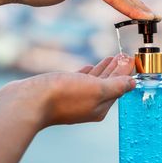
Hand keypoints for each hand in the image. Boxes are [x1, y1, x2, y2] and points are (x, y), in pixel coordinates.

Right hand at [0, 54, 134, 128]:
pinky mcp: (61, 91)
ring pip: (94, 81)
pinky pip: (79, 80)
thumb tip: (133, 83)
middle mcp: (88, 104)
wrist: (28, 101)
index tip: (132, 58)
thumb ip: (116, 85)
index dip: (126, 72)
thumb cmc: (62, 95)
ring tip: (111, 58)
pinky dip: (87, 73)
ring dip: (104, 69)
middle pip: (108, 84)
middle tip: (124, 55)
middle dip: (117, 70)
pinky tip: (88, 67)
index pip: (119, 86)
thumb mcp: (95, 89)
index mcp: (100, 106)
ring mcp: (74, 98)